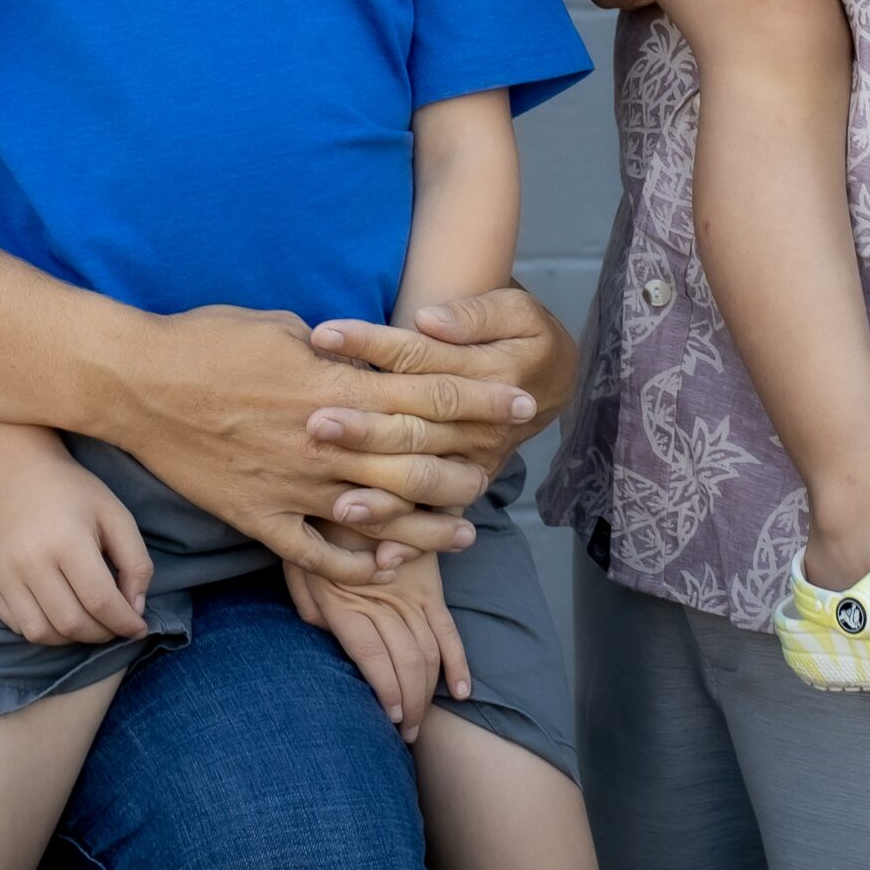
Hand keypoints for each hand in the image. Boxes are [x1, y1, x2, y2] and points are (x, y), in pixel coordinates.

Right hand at [0, 442, 153, 646]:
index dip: (124, 622)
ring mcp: (6, 576)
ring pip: (42, 634)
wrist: (17, 473)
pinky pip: (19, 627)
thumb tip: (136, 610)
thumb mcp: (115, 514)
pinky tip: (61, 615)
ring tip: (90, 623)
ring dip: (73, 640)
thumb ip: (135, 561)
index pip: (99, 600)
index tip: (139, 628)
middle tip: (116, 625)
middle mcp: (32, 563)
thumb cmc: (73, 492)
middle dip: (102, 634)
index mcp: (68, 541)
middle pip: (72, 623)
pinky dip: (45, 632)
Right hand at [121, 305, 525, 584]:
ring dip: (428, 524)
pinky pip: (318, 553)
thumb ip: (330, 349)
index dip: (478, 396)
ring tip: (466, 529)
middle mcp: (322, 440)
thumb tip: (363, 355)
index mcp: (332, 384)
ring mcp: (291, 485)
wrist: (136, 384)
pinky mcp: (259, 517)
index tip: (517, 397)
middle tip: (506, 461)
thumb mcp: (279, 325)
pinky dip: (358, 563)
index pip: (425, 392)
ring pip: (378, 514)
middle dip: (469, 459)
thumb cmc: (206, 340)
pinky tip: (389, 564)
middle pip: (415, 457)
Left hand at [285, 541, 470, 744]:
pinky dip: (458, 661)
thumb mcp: (298, 566)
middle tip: (406, 733)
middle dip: (409, 705)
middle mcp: (384, 600)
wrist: (357, 487)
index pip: (373, 657)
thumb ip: (308, 605)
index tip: (390, 718)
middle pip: (405, 661)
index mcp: (348, 600)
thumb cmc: (318, 531)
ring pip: (428, 651)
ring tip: (420, 723)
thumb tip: (326, 635)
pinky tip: (461, 690)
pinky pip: (448, 628)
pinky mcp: (430, 584)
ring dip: (428, 692)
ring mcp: (411, 593)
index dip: (386, 691)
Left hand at [304, 288, 575, 537]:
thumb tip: (426, 319)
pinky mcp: (467, 488)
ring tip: (335, 499)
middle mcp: (481, 427)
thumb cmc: (523, 334)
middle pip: (413, 425)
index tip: (322, 334)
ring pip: (422, 480)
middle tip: (314, 422)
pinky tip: (378, 559)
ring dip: (379, 492)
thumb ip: (471, 316)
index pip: (418, 358)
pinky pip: (439, 522)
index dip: (369, 344)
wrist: (554, 380)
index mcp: (491, 375)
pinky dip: (411, 543)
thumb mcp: (515, 310)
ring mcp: (474, 463)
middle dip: (363, 427)